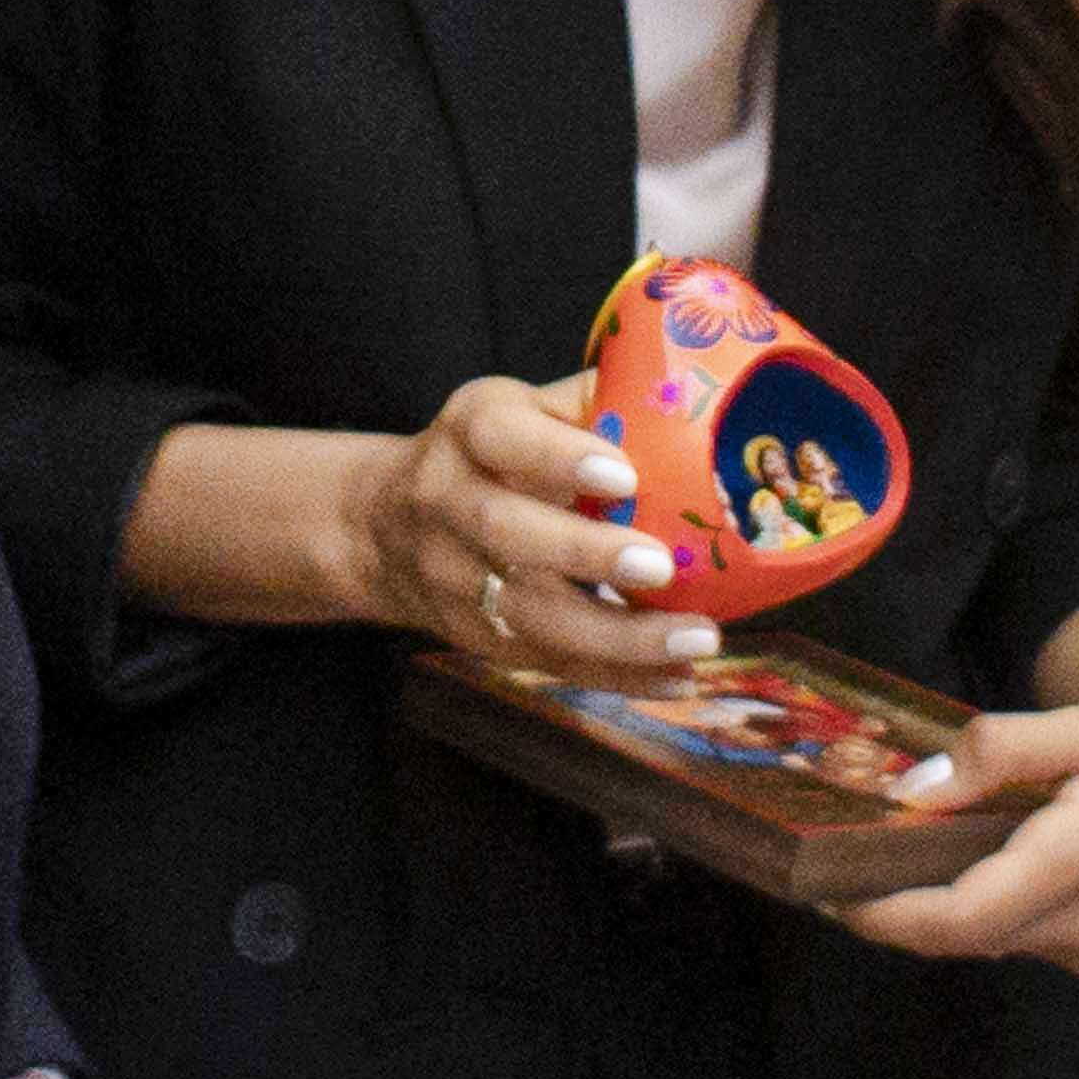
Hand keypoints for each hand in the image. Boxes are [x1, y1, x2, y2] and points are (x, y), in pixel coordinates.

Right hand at [370, 371, 721, 672]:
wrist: (383, 527)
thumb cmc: (492, 456)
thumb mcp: (526, 409)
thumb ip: (596, 403)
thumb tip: (696, 401)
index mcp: (470, 430)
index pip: (501, 437)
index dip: (559, 458)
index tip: (625, 477)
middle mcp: (447, 500)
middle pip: (505, 531)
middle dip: (585, 555)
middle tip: (661, 567)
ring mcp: (454, 577)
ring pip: (527, 613)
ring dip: (615, 637)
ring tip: (694, 639)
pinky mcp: (473, 635)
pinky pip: (545, 660)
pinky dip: (613, 675)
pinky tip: (674, 678)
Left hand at [830, 687, 1078, 978]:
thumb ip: (1007, 750)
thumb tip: (920, 782)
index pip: (951, 922)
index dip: (877, 916)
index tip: (827, 887)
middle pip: (963, 934)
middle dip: (905, 901)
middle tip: (863, 849)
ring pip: (1001, 936)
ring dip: (962, 898)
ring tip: (947, 837)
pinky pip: (1040, 937)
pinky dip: (1011, 904)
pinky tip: (1024, 854)